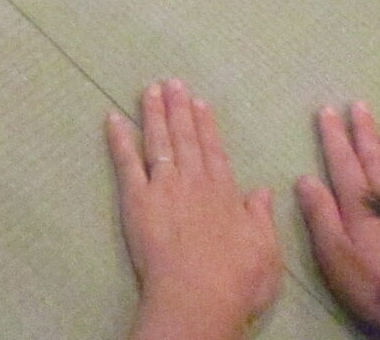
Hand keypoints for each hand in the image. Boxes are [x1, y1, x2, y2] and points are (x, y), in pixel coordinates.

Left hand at [109, 81, 282, 339]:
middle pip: (185, 138)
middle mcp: (194, 181)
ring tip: (149, 90)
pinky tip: (113, 119)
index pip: (214, 151)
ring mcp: (164, 187)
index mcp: (225, 192)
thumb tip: (262, 190)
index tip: (200, 102)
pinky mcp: (136, 199)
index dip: (206, 125)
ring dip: (153, 114)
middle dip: (178, 109)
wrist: (199, 295)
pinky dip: (119, 139)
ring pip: (158, 141)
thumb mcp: (266, 250)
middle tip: (171, 82)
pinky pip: (126, 162)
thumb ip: (261, 217)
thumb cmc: (238, 280)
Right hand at [298, 102, 379, 338]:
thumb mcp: (336, 257)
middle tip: (357, 105)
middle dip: (362, 131)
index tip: (326, 111)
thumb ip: (321, 217)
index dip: (333, 137)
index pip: (342, 163)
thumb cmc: (376, 285)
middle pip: (372, 158)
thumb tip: (305, 178)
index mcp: (358, 205)